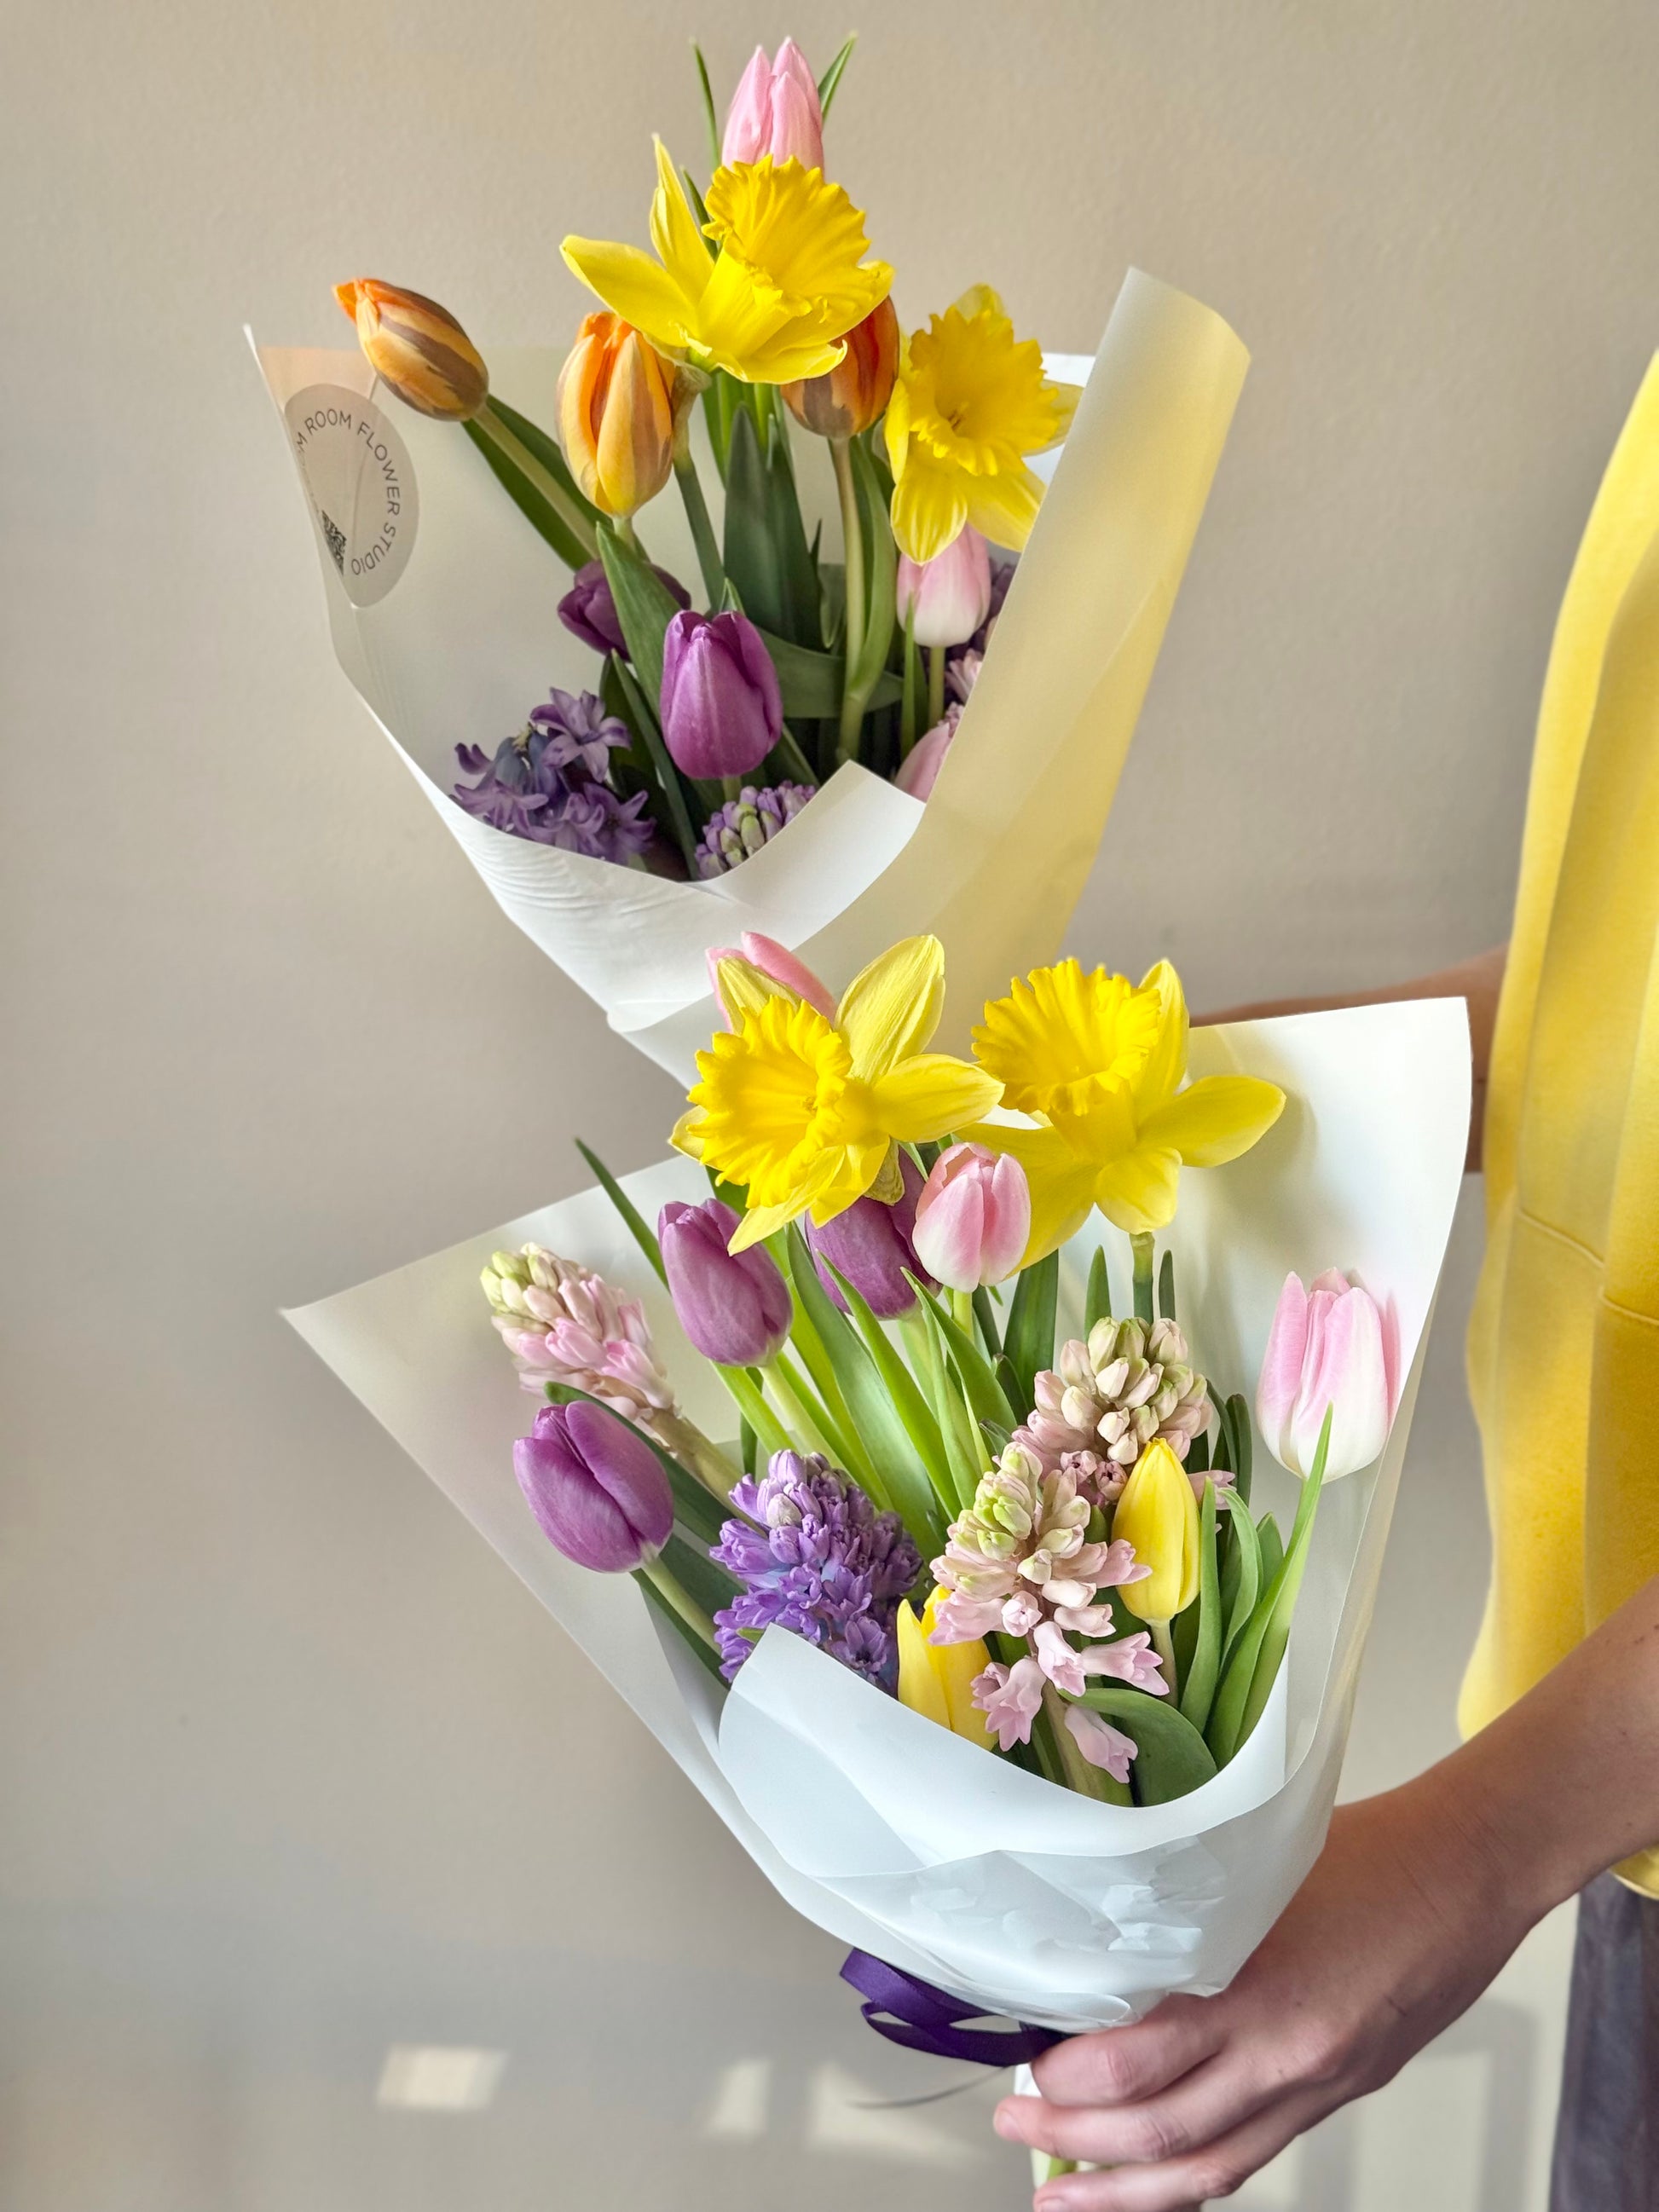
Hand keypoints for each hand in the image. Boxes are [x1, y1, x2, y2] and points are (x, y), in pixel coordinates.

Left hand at [993, 1774, 1544, 2208]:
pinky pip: (1251, 2158)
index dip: (1069, 2080)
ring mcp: (1312, 2084)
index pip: (1137, 2063)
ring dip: (1125, 2192)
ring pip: (1206, 2169)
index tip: (1024, 2062)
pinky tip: (1150, 2181)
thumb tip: (1099, 1943)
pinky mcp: (1334, 2096)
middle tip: (1018, 2127)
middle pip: (1160, 2132)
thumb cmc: (1367, 1851)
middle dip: (1074, 2146)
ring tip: (1064, 2197)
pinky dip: (1190, 2179)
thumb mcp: (1255, 1865)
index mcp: (1256, 1986)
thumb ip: (1186, 1913)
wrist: (1465, 1873)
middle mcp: (1284, 2053)